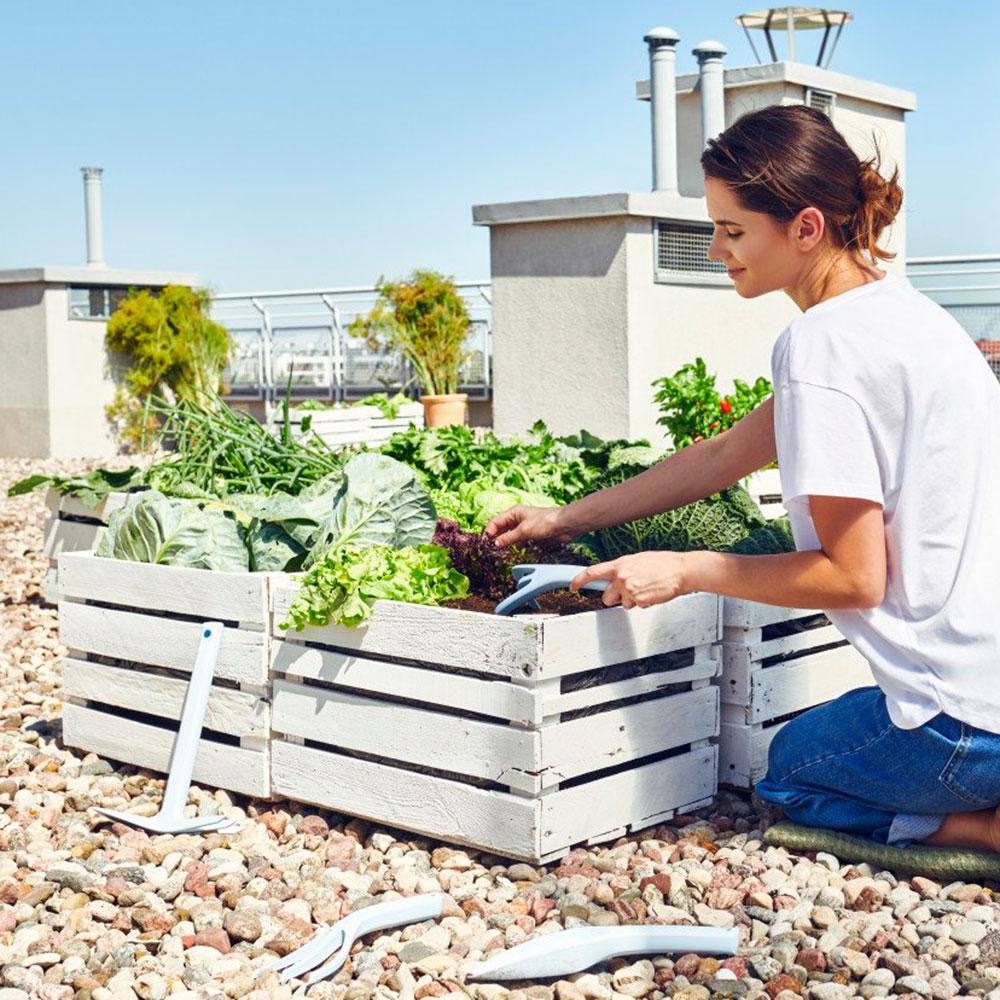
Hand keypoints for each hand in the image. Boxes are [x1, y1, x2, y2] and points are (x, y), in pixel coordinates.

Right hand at [483, 504, 572, 548]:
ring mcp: (525, 527)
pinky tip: (511, 553)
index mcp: (514, 513)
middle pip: (501, 529)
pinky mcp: (532, 535)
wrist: (565, 526)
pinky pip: (519, 541)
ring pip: (510, 536)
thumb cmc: (545, 522)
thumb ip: (509, 537)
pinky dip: (514, 546)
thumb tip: (495, 544)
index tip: (485, 543)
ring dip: (505, 543)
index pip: (495, 521)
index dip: (489, 532)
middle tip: (489, 550)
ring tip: (498, 553)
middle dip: (495, 538)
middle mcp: (518, 519)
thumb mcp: (524, 530)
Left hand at [570, 551, 690, 609]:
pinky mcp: (640, 601)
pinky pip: (636, 607)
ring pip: (623, 604)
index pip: (593, 573)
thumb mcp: (637, 560)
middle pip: (606, 597)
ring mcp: (630, 590)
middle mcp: (622, 577)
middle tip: (628, 591)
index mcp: (619, 565)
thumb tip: (612, 576)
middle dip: (614, 597)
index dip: (580, 580)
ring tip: (645, 588)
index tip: (573, 586)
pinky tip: (652, 593)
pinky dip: (643, 602)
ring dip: (632, 600)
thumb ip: (621, 568)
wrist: (681, 570)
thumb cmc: (662, 563)